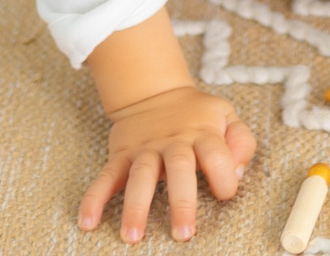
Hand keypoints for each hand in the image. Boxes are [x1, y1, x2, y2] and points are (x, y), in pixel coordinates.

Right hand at [81, 84, 256, 242]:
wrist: (154, 91)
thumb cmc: (196, 115)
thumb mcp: (226, 116)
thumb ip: (241, 141)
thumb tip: (237, 171)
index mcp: (202, 134)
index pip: (217, 156)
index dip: (224, 177)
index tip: (224, 194)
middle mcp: (173, 142)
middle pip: (178, 169)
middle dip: (181, 202)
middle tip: (182, 234)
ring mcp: (144, 149)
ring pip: (139, 177)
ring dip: (135, 207)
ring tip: (132, 237)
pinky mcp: (121, 154)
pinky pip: (105, 177)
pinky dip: (94, 198)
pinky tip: (88, 221)